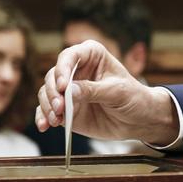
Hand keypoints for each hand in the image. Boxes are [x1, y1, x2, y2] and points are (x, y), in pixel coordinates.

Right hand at [35, 40, 179, 143]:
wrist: (139, 120)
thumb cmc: (134, 98)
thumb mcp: (117, 92)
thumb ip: (93, 91)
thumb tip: (69, 91)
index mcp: (91, 55)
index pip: (70, 56)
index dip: (63, 70)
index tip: (63, 86)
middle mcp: (76, 70)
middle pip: (53, 76)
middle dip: (53, 92)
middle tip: (59, 108)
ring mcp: (69, 90)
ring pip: (47, 93)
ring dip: (47, 106)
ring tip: (54, 120)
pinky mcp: (65, 108)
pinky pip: (47, 110)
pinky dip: (43, 117)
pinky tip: (44, 126)